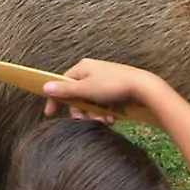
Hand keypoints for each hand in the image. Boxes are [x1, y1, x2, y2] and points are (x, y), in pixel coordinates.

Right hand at [42, 59, 161, 119]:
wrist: (144, 88)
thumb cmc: (113, 86)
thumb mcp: (86, 90)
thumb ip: (65, 90)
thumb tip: (45, 87)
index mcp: (83, 68)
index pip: (62, 83)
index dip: (56, 98)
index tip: (51, 113)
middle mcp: (92, 72)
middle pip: (77, 95)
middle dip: (82, 111)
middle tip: (85, 121)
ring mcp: (104, 80)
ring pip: (91, 102)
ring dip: (95, 115)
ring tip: (105, 121)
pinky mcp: (114, 90)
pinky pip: (103, 103)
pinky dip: (105, 113)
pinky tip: (112, 119)